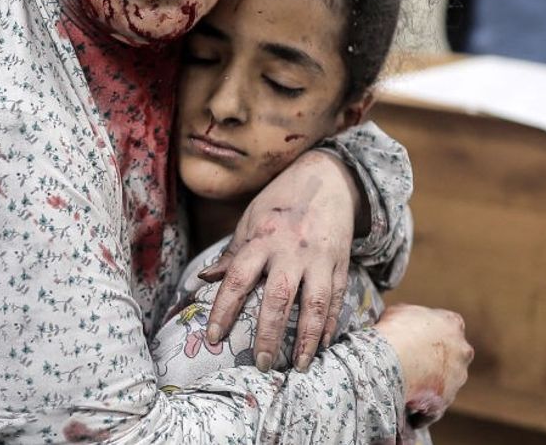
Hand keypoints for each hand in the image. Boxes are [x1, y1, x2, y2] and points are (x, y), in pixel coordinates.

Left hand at [199, 149, 359, 371]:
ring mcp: (319, 257)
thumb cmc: (282, 201)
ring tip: (297, 366)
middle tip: (260, 363)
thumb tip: (205, 279)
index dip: (224, 310)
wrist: (328, 178)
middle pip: (278, 298)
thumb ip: (232, 253)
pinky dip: (330, 323)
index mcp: (262, 238)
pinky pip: (337, 299)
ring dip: (306, 339)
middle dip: (268, 335)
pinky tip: (323, 344)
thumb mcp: (251, 220)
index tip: (215, 337)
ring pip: (314, 304)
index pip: (238, 279)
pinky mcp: (341, 262)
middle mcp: (291, 250)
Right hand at [375, 304, 472, 426]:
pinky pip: (433, 410)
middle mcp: (461, 350)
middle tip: (411, 364)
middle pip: (451, 357)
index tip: (418, 339)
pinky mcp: (445, 400)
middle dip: (435, 362)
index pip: (449, 327)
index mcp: (452, 323)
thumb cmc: (394, 330)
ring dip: (428, 388)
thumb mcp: (401, 311)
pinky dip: (422, 414)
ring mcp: (457, 377)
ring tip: (404, 390)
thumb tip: (407, 325)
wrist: (391, 358)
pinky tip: (407, 414)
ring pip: (444, 384)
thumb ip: (413, 318)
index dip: (432, 334)